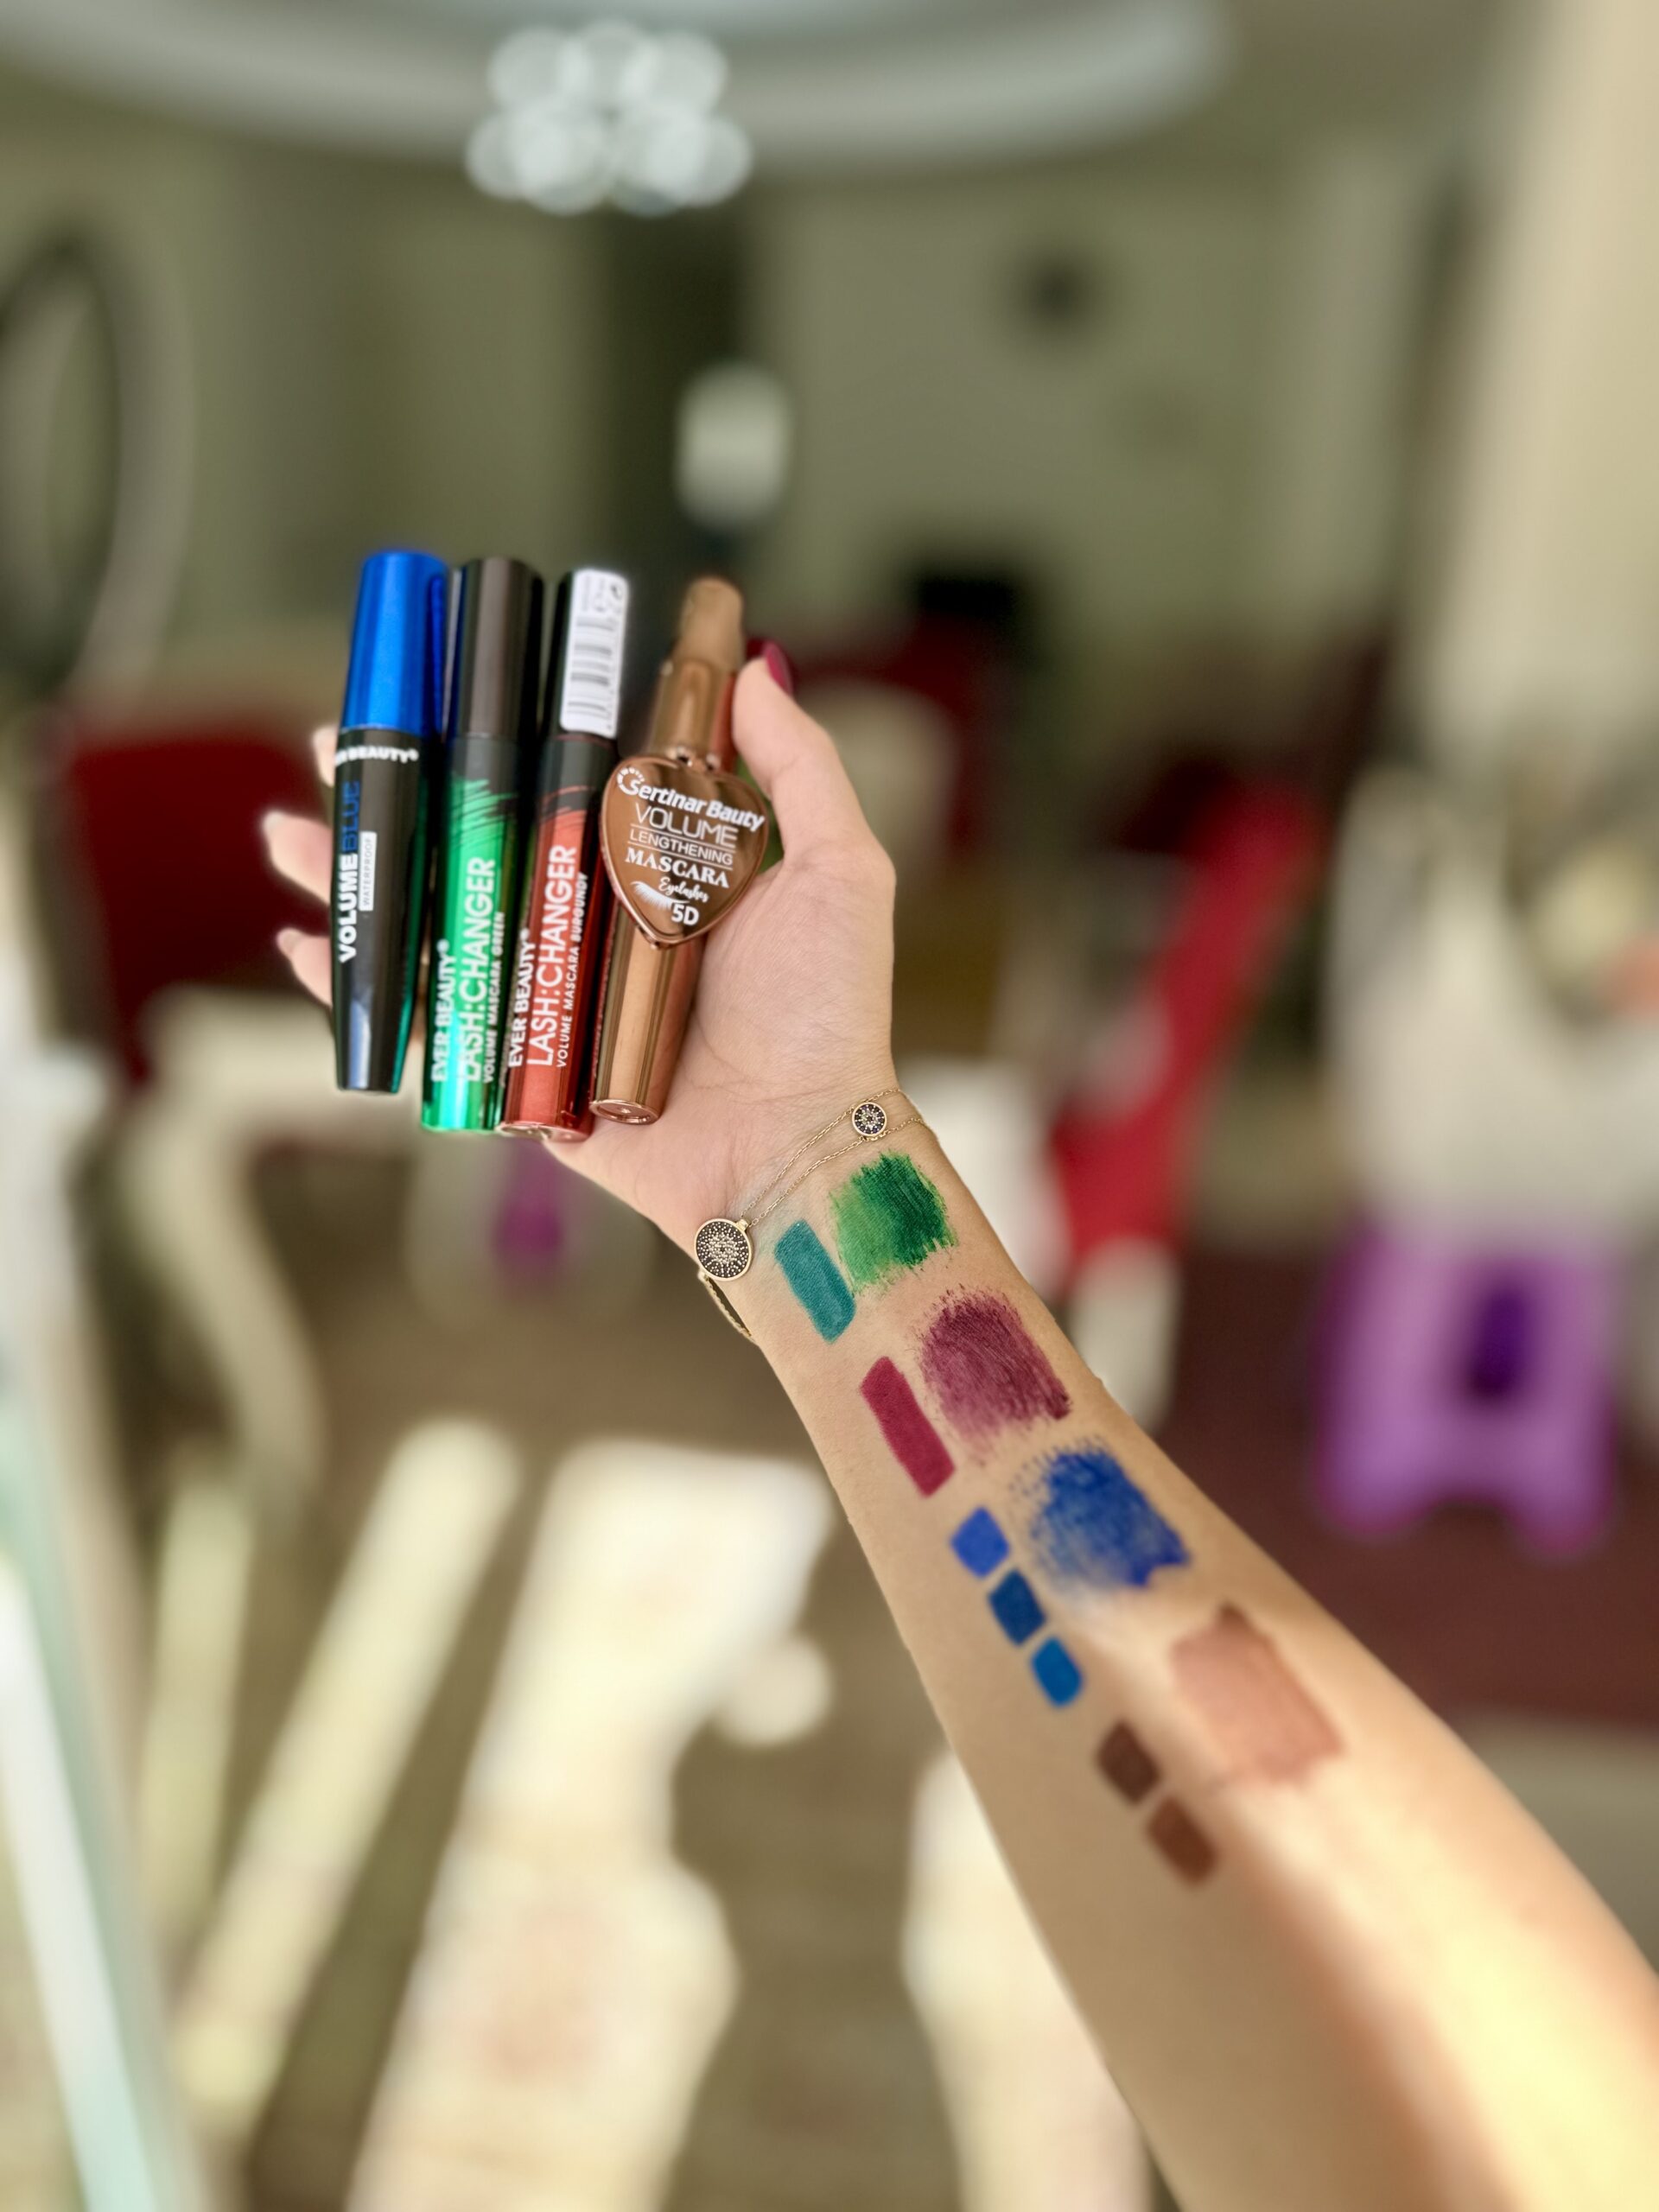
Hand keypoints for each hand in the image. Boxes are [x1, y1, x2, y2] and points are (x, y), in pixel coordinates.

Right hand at [265, 657, 898, 1247]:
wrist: (793, 1146)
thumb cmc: (824, 1014)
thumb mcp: (838, 871)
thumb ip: (799, 771)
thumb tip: (753, 666)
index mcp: (658, 870)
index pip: (561, 784)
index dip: (500, 736)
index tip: (443, 685)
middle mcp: (595, 924)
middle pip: (478, 841)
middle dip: (400, 794)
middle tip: (333, 744)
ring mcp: (551, 995)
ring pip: (435, 921)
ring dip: (356, 875)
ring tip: (289, 832)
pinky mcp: (521, 1067)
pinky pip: (429, 1023)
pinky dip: (361, 989)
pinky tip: (304, 943)